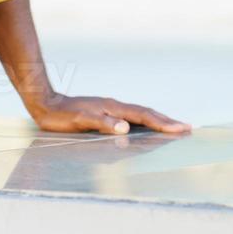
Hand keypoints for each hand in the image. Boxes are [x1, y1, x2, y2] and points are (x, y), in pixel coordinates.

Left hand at [30, 94, 190, 134]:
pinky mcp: (104, 112)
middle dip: (167, 121)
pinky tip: (144, 127)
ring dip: (157, 120)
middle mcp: (115, 106)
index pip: (144, 116)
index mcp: (113, 108)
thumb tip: (126, 128)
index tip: (182, 129)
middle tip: (187, 128)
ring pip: (140, 114)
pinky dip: (143, 122)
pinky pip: (131, 117)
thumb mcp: (80, 121)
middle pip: (146, 113)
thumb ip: (103, 123)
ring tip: (173, 127)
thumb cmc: (61, 116)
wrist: (45, 104)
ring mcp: (110, 108)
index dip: (163, 124)